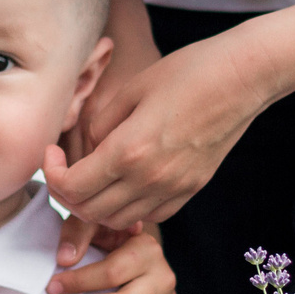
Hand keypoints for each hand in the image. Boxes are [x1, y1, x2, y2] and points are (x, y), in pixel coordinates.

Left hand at [46, 36, 266, 230]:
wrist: (242, 78)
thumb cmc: (187, 72)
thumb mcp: (132, 89)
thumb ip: (100, 125)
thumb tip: (87, 150)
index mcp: (129, 151)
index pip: (73, 187)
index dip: (52, 174)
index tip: (52, 153)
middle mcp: (150, 179)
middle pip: (90, 212)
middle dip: (67, 194)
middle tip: (64, 169)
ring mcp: (174, 188)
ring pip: (118, 221)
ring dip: (96, 206)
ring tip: (92, 178)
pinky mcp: (191, 190)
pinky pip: (149, 215)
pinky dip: (128, 208)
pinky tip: (125, 183)